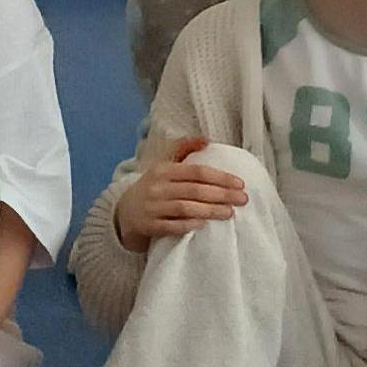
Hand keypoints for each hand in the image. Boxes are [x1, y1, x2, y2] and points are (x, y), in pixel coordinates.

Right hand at [116, 135, 248, 249]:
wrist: (124, 213)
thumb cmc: (152, 188)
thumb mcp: (163, 166)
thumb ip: (183, 151)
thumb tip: (206, 140)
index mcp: (164, 170)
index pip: (196, 172)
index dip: (220, 177)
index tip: (240, 183)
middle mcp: (157, 187)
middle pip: (195, 190)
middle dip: (222, 195)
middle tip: (242, 199)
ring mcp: (152, 207)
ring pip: (185, 208)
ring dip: (210, 211)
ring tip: (230, 213)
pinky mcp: (149, 225)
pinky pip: (172, 225)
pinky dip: (189, 224)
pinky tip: (205, 224)